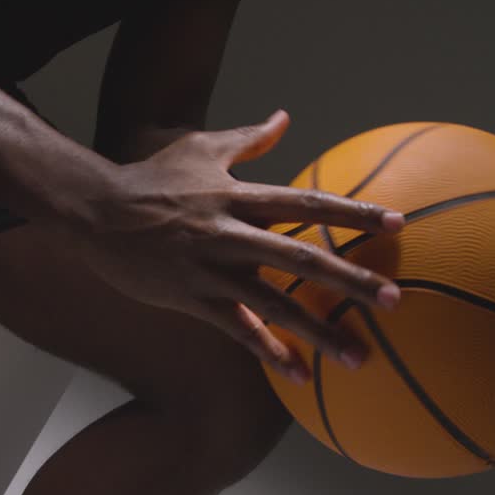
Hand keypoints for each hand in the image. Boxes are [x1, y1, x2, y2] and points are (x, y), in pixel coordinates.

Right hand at [71, 110, 404, 383]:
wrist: (96, 210)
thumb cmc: (151, 177)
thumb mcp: (201, 148)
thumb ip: (248, 138)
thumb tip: (284, 118)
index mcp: (240, 196)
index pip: (308, 204)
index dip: (354, 212)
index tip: (398, 222)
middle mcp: (233, 233)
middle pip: (303, 258)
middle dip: (352, 280)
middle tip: (395, 300)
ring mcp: (213, 270)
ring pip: (276, 305)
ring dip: (320, 332)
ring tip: (359, 357)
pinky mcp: (192, 299)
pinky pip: (238, 330)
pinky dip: (269, 352)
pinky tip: (298, 376)